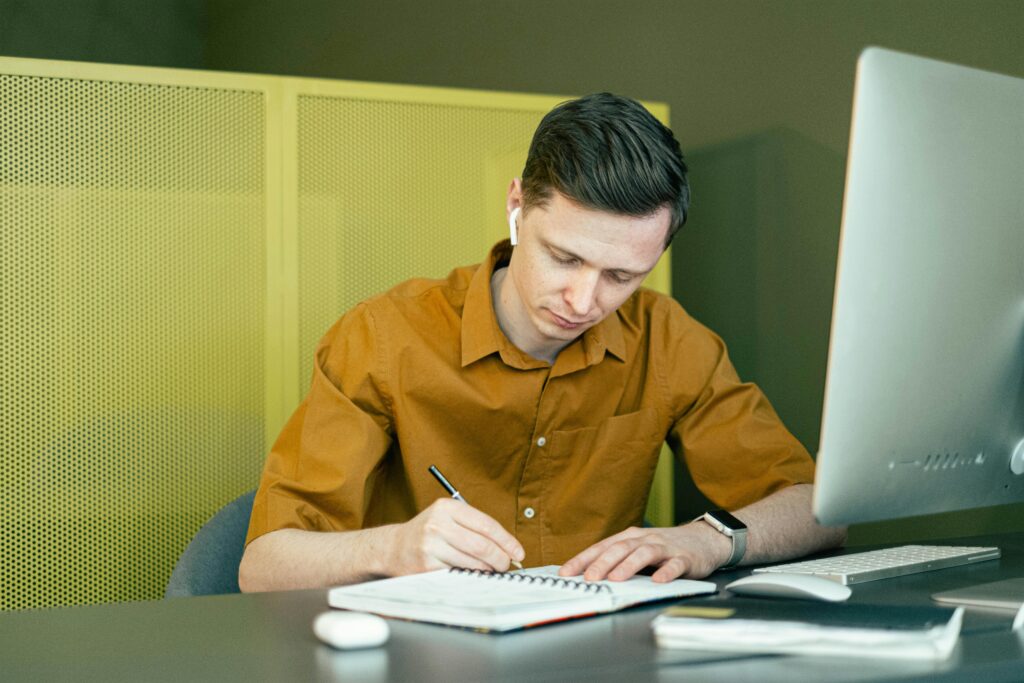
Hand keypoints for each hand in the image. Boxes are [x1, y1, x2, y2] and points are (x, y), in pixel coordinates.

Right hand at [386, 498, 524, 575]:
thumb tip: (508, 547)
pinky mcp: (426, 566)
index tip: (518, 552)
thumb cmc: (428, 533)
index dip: (507, 540)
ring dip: (488, 569)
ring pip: (473, 562)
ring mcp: (430, 546)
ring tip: (491, 570)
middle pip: (482, 545)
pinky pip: (459, 573)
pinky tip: (474, 574)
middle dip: (500, 558)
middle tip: (507, 565)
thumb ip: (475, 527)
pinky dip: (472, 576)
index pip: (486, 524)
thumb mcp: (447, 518)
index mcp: (447, 507)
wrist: (393, 548)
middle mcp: (437, 524)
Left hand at [558, 523, 729, 582]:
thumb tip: (586, 575)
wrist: (704, 539)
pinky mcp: (685, 558)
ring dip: (628, 566)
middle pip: (620, 548)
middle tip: (588, 579)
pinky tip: (658, 581)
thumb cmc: (664, 547)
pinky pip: (674, 565)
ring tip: (616, 579)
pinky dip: (666, 572)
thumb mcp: (638, 549)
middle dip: (601, 564)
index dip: (582, 559)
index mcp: (629, 538)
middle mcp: (645, 539)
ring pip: (644, 553)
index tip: (565, 573)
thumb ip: (617, 559)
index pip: (601, 547)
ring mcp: (665, 547)